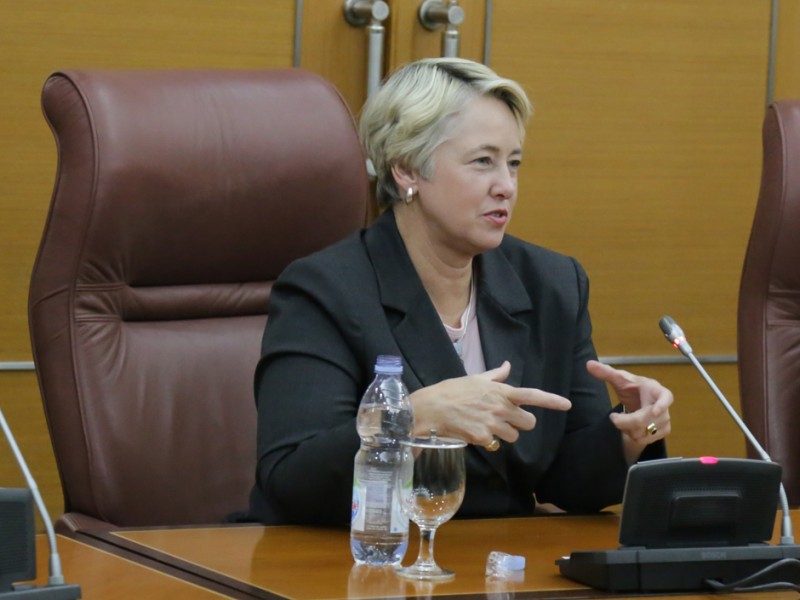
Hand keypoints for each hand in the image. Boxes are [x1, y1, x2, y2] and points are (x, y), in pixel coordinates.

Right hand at [409, 360, 570, 447]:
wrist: (432, 407)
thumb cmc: (452, 390)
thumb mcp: (475, 378)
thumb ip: (496, 375)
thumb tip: (507, 365)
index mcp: (501, 391)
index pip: (532, 395)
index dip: (551, 400)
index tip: (567, 404)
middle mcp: (501, 407)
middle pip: (528, 423)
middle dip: (520, 423)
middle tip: (506, 419)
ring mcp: (493, 423)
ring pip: (513, 437)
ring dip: (504, 434)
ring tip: (486, 425)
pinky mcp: (483, 437)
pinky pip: (494, 444)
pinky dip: (487, 440)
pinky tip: (474, 431)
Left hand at [586, 359, 672, 463]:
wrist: (640, 400)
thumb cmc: (632, 388)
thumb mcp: (619, 379)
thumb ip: (605, 372)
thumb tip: (589, 364)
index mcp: (656, 390)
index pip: (666, 397)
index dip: (662, 405)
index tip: (655, 411)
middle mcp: (664, 406)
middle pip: (644, 420)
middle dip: (625, 421)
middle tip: (613, 417)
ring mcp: (665, 420)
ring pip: (643, 432)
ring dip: (628, 429)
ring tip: (625, 419)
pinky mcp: (663, 431)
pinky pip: (645, 439)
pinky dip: (634, 436)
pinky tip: (631, 428)